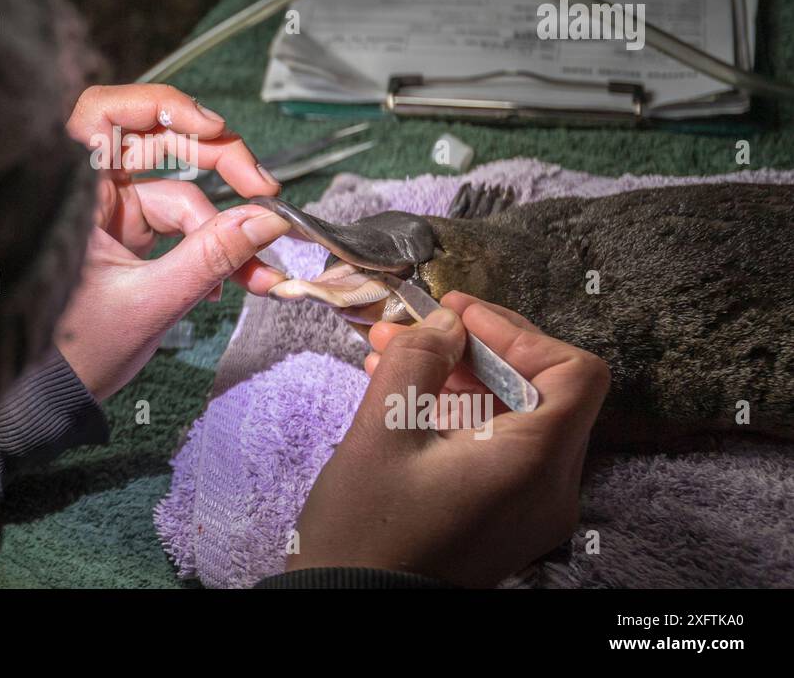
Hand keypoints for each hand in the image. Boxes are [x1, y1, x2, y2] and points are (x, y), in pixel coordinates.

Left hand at [57, 84, 288, 399]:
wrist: (52, 397)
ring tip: (257, 269)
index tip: (213, 128)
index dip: (162, 106)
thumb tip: (266, 219)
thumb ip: (209, 258)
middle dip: (219, 165)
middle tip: (265, 193)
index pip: (107, 112)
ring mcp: (111, 213)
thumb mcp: (149, 302)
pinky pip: (181, 227)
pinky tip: (231, 281)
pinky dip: (209, 249)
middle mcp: (88, 191)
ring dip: (224, 229)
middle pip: (159, 145)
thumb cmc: (72, 351)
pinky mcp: (129, 237)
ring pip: (180, 194)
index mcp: (70, 190)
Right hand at [289, 292, 609, 585]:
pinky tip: (402, 394)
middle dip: (475, 349)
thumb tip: (445, 324)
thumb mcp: (380, 431)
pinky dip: (460, 412)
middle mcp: (549, 489)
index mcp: (532, 465)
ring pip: (516, 415)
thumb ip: (418, 360)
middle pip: (543, 389)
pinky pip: (500, 446)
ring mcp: (531, 507)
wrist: (350, 607)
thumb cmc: (365, 531)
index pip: (573, 373)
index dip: (516, 332)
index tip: (458, 316)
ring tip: (392, 355)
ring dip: (460, 377)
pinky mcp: (506, 515)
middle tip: (414, 329)